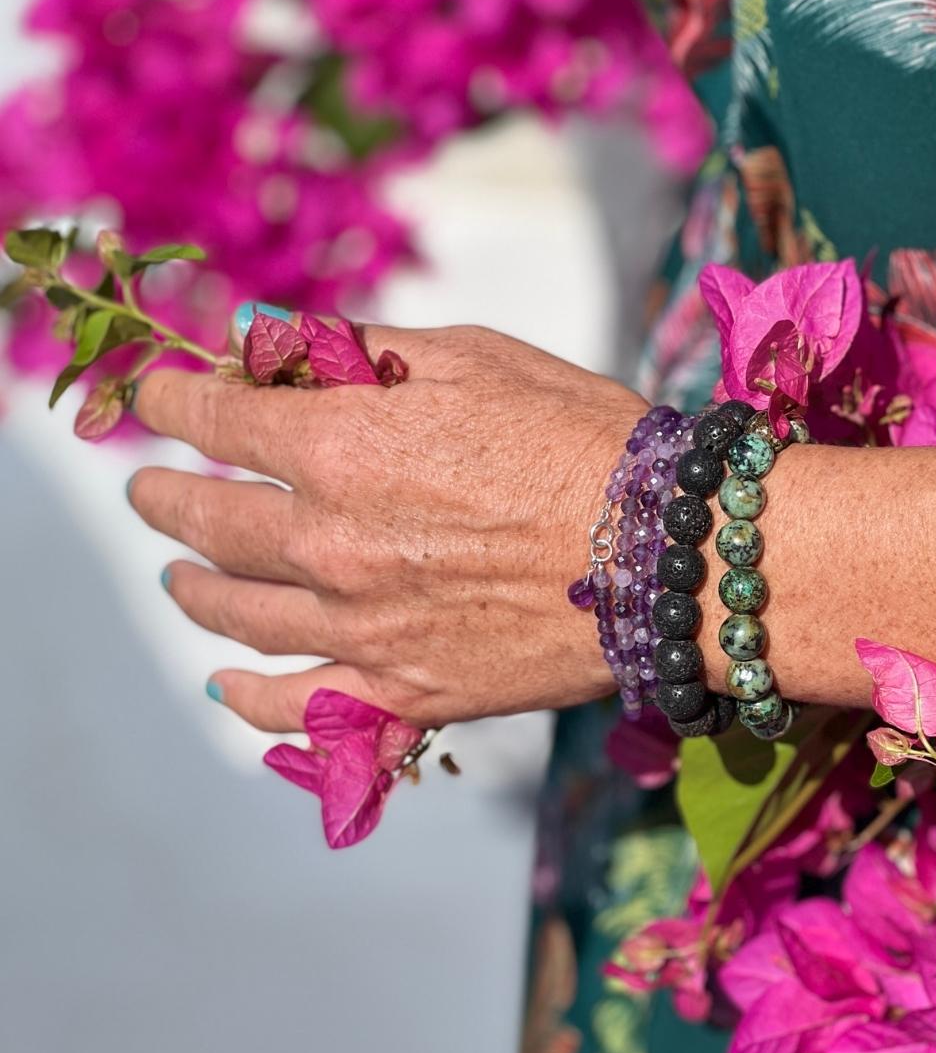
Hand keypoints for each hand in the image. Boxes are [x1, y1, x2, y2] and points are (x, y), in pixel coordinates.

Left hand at [127, 322, 647, 731]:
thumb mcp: (476, 356)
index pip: (213, 419)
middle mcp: (332, 543)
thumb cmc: (585, 438)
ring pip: (236, 612)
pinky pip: (300, 708)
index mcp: (343, 447)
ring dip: (190, 586)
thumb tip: (268, 344)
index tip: (155, 398)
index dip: (170, 403)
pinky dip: (248, 699)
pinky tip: (224, 684)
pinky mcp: (408, 693)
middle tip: (147, 489)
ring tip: (175, 575)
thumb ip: (362, 349)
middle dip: (163, 495)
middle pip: (206, 520)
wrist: (671, 552)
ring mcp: (365, 629)